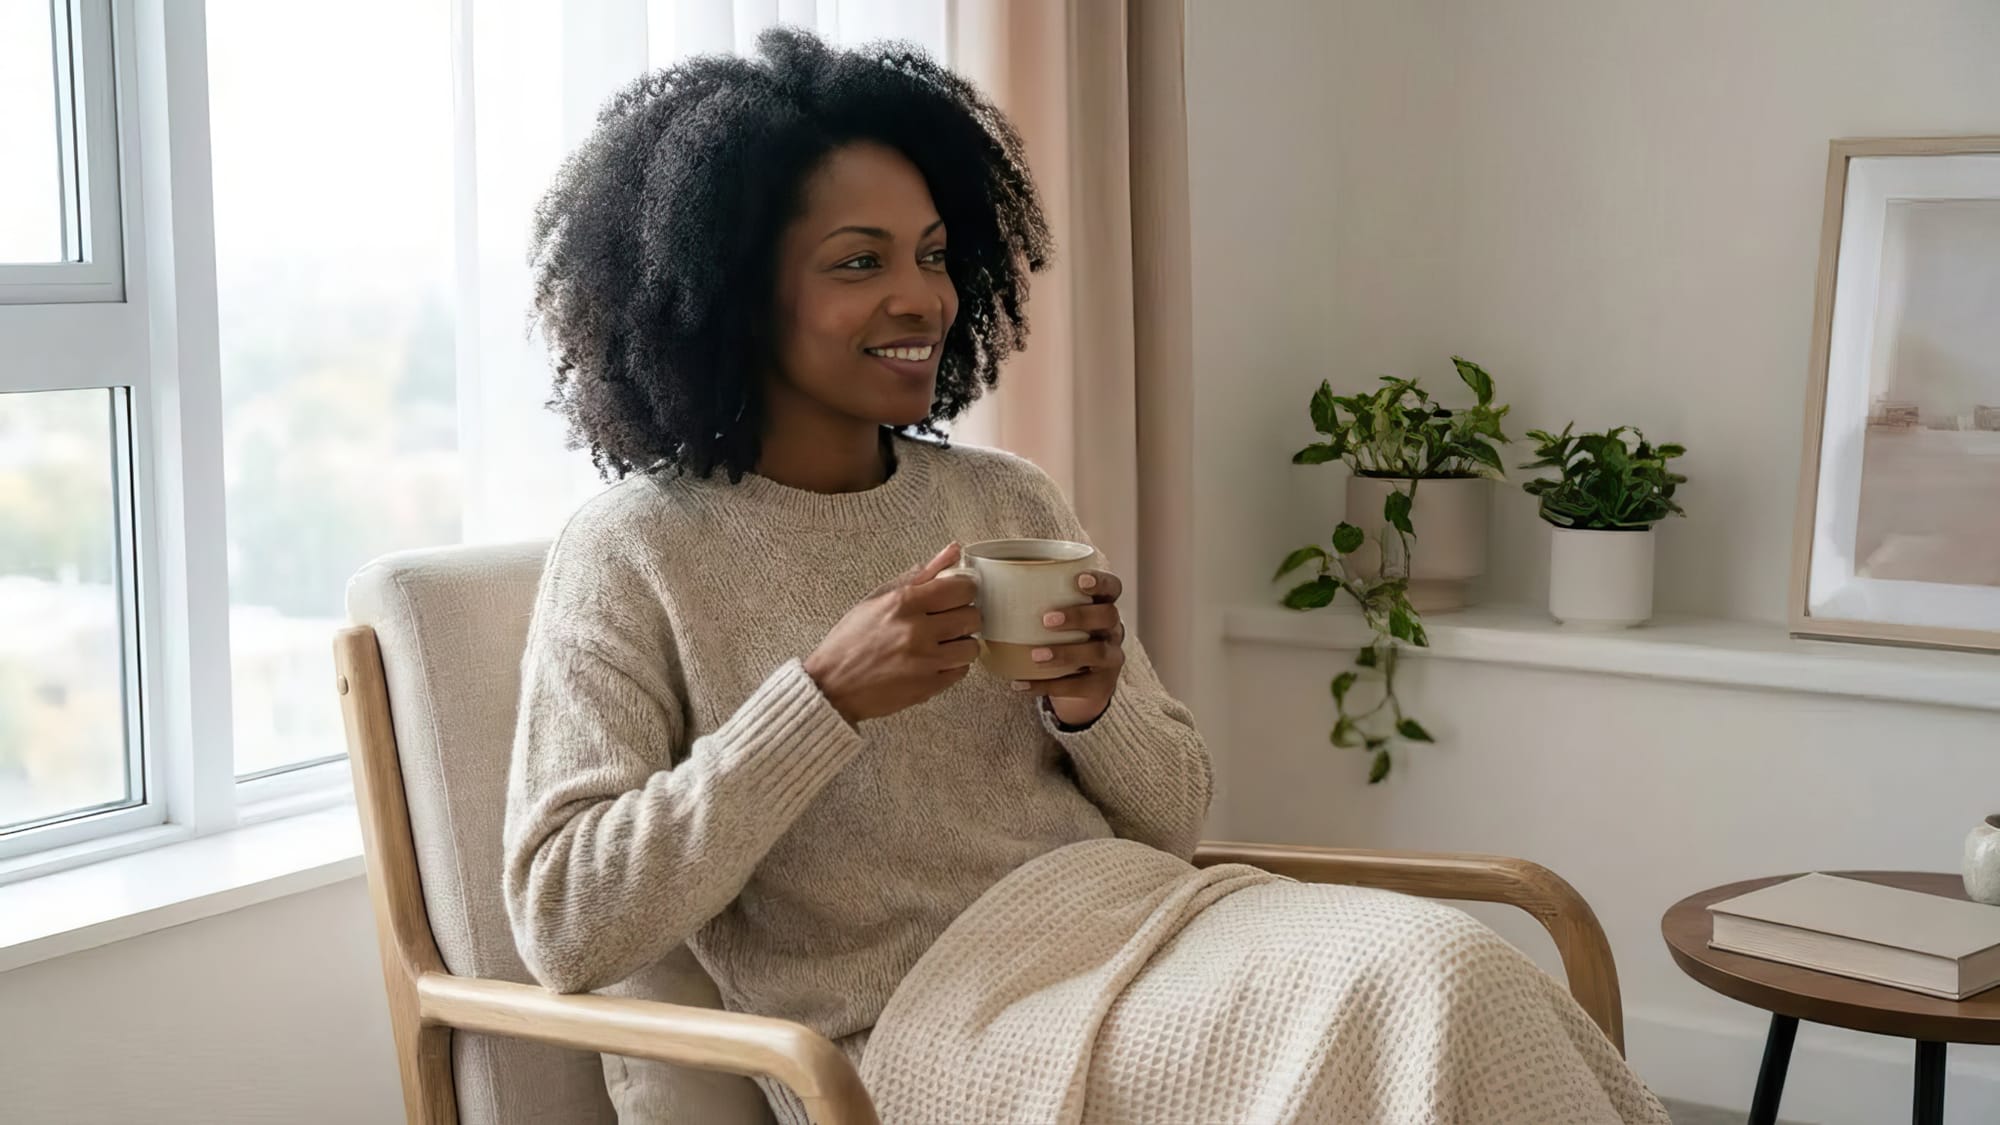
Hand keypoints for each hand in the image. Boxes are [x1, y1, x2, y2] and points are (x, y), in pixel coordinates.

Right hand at [804, 544, 980, 725]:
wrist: (832, 685)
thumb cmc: (851, 640)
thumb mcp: (878, 598)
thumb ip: (920, 574)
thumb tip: (953, 551)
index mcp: (903, 603)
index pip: (962, 588)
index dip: (964, 590)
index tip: (957, 594)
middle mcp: (917, 631)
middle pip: (972, 617)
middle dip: (964, 616)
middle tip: (948, 619)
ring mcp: (925, 661)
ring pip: (971, 646)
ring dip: (961, 643)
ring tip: (942, 642)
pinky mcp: (928, 686)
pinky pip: (961, 671)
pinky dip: (953, 665)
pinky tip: (934, 660)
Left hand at [1012, 568, 1124, 727]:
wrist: (1080, 685)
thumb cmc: (1060, 637)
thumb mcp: (1056, 616)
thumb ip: (1031, 597)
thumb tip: (979, 575)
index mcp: (1101, 605)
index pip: (1112, 587)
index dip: (1100, 581)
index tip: (1078, 580)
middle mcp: (1112, 629)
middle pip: (1107, 616)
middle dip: (1079, 616)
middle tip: (1046, 620)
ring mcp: (1110, 658)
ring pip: (1097, 653)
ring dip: (1065, 652)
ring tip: (1035, 656)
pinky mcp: (1100, 685)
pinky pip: (1078, 686)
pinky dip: (1048, 685)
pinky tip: (1020, 684)